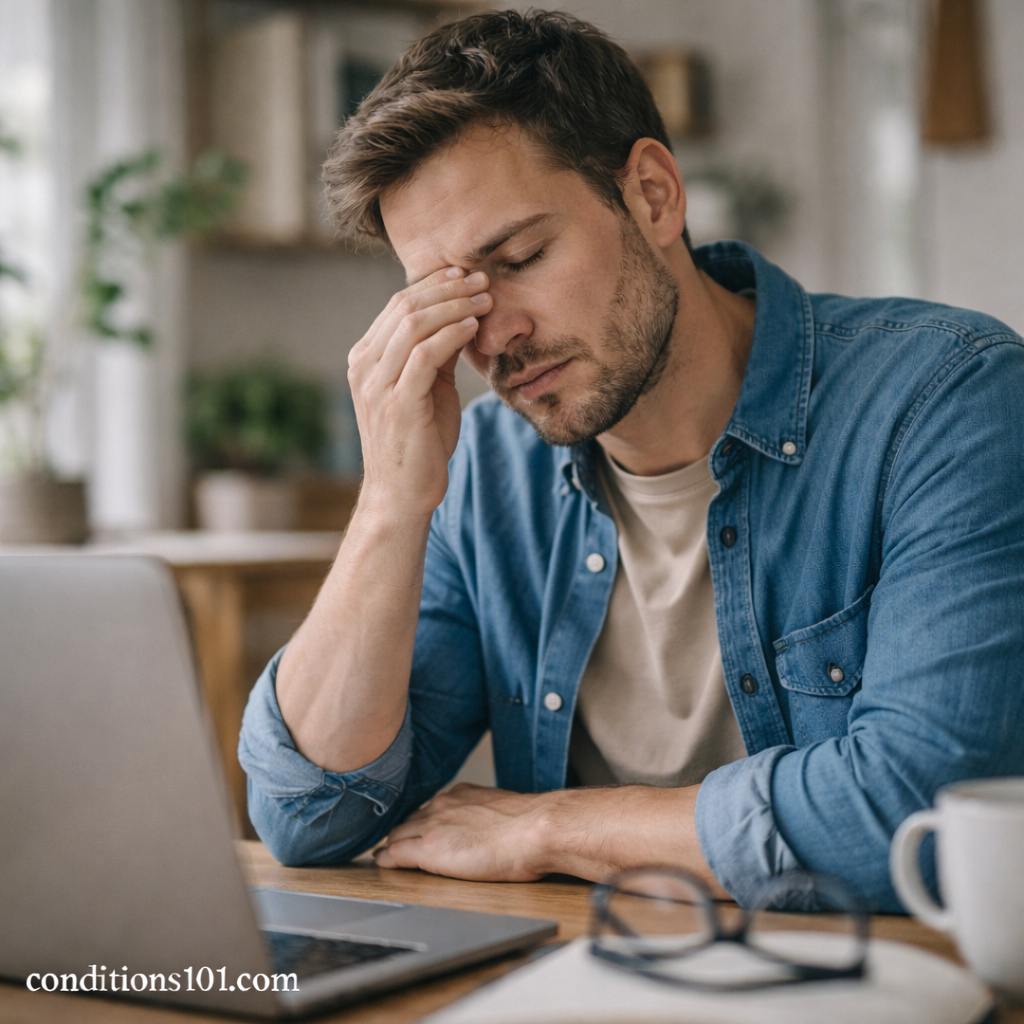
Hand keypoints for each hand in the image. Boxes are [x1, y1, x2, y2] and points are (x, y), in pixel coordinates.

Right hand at [347, 268, 492, 517]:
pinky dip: (451, 334)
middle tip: (482, 279)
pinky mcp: (398, 403)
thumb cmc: (419, 444)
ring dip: (454, 306)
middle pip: (405, 307)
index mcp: (366, 359)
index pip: (398, 306)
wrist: (402, 495)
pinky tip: (474, 327)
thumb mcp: (428, 389)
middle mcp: (364, 366)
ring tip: (485, 298)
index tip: (466, 274)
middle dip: (447, 288)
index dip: (434, 284)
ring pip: (414, 325)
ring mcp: (377, 385)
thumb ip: (436, 355)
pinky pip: (424, 354)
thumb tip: (461, 318)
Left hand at [374, 784, 548, 880]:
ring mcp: (432, 826)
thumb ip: (487, 816)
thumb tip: (493, 828)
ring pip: (398, 835)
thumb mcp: (503, 811)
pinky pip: (396, 854)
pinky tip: (383, 863)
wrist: (533, 830)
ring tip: (385, 855)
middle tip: (394, 845)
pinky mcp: (428, 849)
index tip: (419, 831)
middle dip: (402, 833)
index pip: (430, 809)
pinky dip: (387, 859)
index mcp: (461, 795)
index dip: (421, 823)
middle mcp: (442, 805)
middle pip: (409, 820)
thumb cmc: (530, 826)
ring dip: (392, 846)